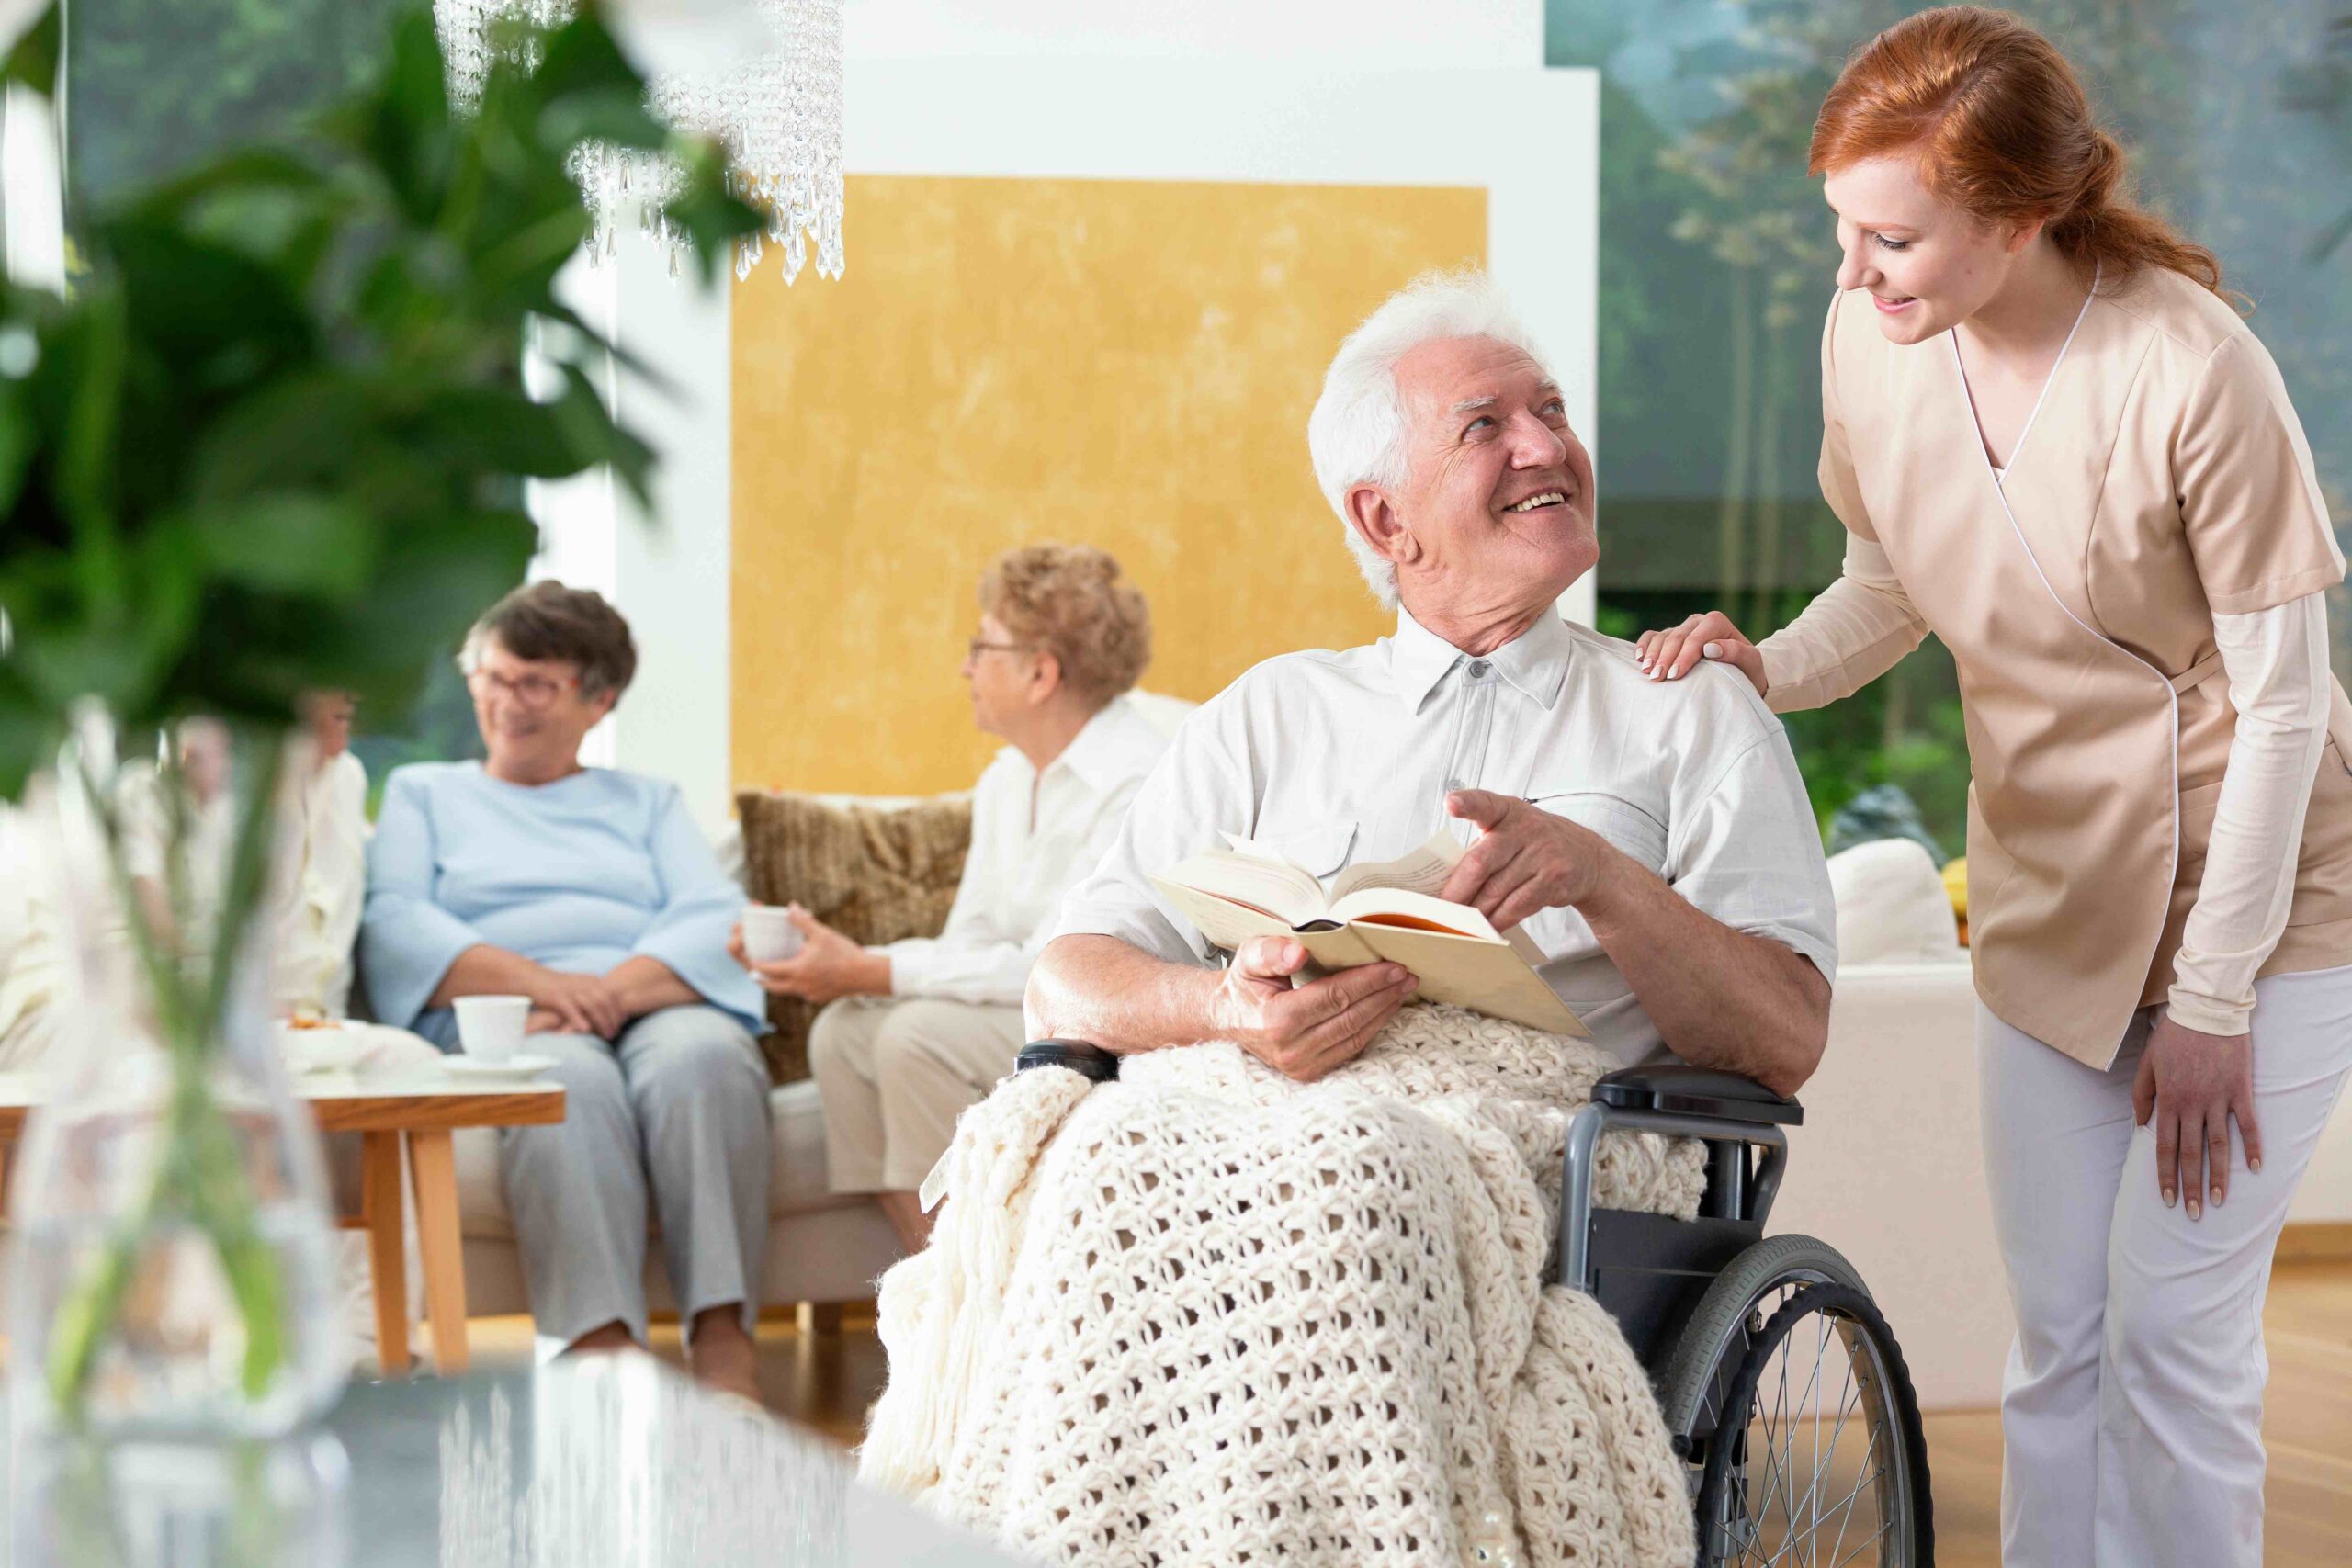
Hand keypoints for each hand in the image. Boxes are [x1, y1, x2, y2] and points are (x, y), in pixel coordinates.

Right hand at [533, 970, 627, 1038]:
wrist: (535, 978)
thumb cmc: (560, 987)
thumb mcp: (581, 986)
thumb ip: (595, 995)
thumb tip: (610, 1011)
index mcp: (592, 980)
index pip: (612, 995)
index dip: (618, 1011)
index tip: (622, 1025)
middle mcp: (584, 983)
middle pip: (605, 1001)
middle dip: (612, 1018)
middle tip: (615, 1033)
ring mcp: (571, 989)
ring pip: (592, 1005)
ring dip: (601, 1021)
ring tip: (605, 1035)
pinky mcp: (557, 996)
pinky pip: (571, 1008)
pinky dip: (579, 1019)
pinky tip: (585, 1030)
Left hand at [739, 906, 890, 1004]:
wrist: (865, 975)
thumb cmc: (844, 953)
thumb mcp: (822, 934)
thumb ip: (803, 921)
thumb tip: (791, 907)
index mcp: (797, 970)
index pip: (766, 970)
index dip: (755, 963)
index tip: (750, 956)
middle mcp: (799, 986)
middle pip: (770, 986)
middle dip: (760, 978)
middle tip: (754, 968)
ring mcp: (808, 993)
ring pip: (784, 991)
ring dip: (776, 982)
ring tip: (772, 971)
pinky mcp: (817, 997)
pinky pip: (799, 992)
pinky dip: (794, 985)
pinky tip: (799, 975)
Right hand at [1212, 936, 1416, 1081]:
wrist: (1227, 1020)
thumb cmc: (1243, 987)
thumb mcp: (1248, 959)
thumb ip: (1272, 952)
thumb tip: (1300, 952)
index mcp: (1277, 1021)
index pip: (1334, 997)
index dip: (1367, 981)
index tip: (1393, 966)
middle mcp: (1291, 1050)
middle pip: (1351, 1018)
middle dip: (1383, 994)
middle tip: (1407, 975)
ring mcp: (1302, 1067)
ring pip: (1356, 1036)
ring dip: (1384, 1012)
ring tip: (1403, 989)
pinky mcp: (1311, 1073)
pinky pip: (1350, 1049)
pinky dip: (1371, 1028)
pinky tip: (1384, 1009)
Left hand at [1440, 790, 1621, 930]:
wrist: (1587, 858)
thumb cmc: (1534, 844)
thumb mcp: (1512, 831)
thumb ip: (1483, 847)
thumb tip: (1447, 884)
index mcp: (1507, 811)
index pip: (1485, 804)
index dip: (1467, 803)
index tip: (1451, 804)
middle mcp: (1526, 828)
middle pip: (1481, 861)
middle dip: (1457, 890)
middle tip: (1439, 909)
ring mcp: (1543, 853)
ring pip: (1497, 890)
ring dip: (1475, 911)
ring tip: (1459, 923)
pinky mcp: (1555, 879)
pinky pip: (1518, 905)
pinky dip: (1498, 919)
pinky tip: (1487, 927)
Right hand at [1636, 611, 1764, 695]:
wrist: (1740, 674)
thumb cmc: (1747, 671)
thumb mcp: (1751, 663)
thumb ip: (1737, 653)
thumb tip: (1710, 648)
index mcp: (1716, 622)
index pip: (1695, 639)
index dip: (1684, 657)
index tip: (1674, 676)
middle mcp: (1697, 621)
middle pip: (1676, 638)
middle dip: (1665, 658)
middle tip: (1656, 678)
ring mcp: (1682, 628)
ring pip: (1661, 637)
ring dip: (1652, 655)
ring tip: (1647, 672)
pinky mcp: (1670, 635)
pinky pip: (1652, 636)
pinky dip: (1643, 645)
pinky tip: (1639, 659)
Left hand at [2133, 1013, 2262, 1219]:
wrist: (2206, 1010)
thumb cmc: (2173, 1035)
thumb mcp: (2148, 1063)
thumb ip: (2142, 1096)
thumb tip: (2141, 1127)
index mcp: (2168, 1100)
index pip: (2165, 1147)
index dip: (2165, 1175)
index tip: (2166, 1199)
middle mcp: (2193, 1104)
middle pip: (2191, 1153)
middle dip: (2191, 1186)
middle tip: (2194, 1214)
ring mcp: (2219, 1099)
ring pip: (2219, 1145)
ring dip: (2220, 1176)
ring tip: (2220, 1200)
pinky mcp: (2241, 1090)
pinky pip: (2248, 1124)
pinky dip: (2253, 1146)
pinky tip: (2255, 1168)